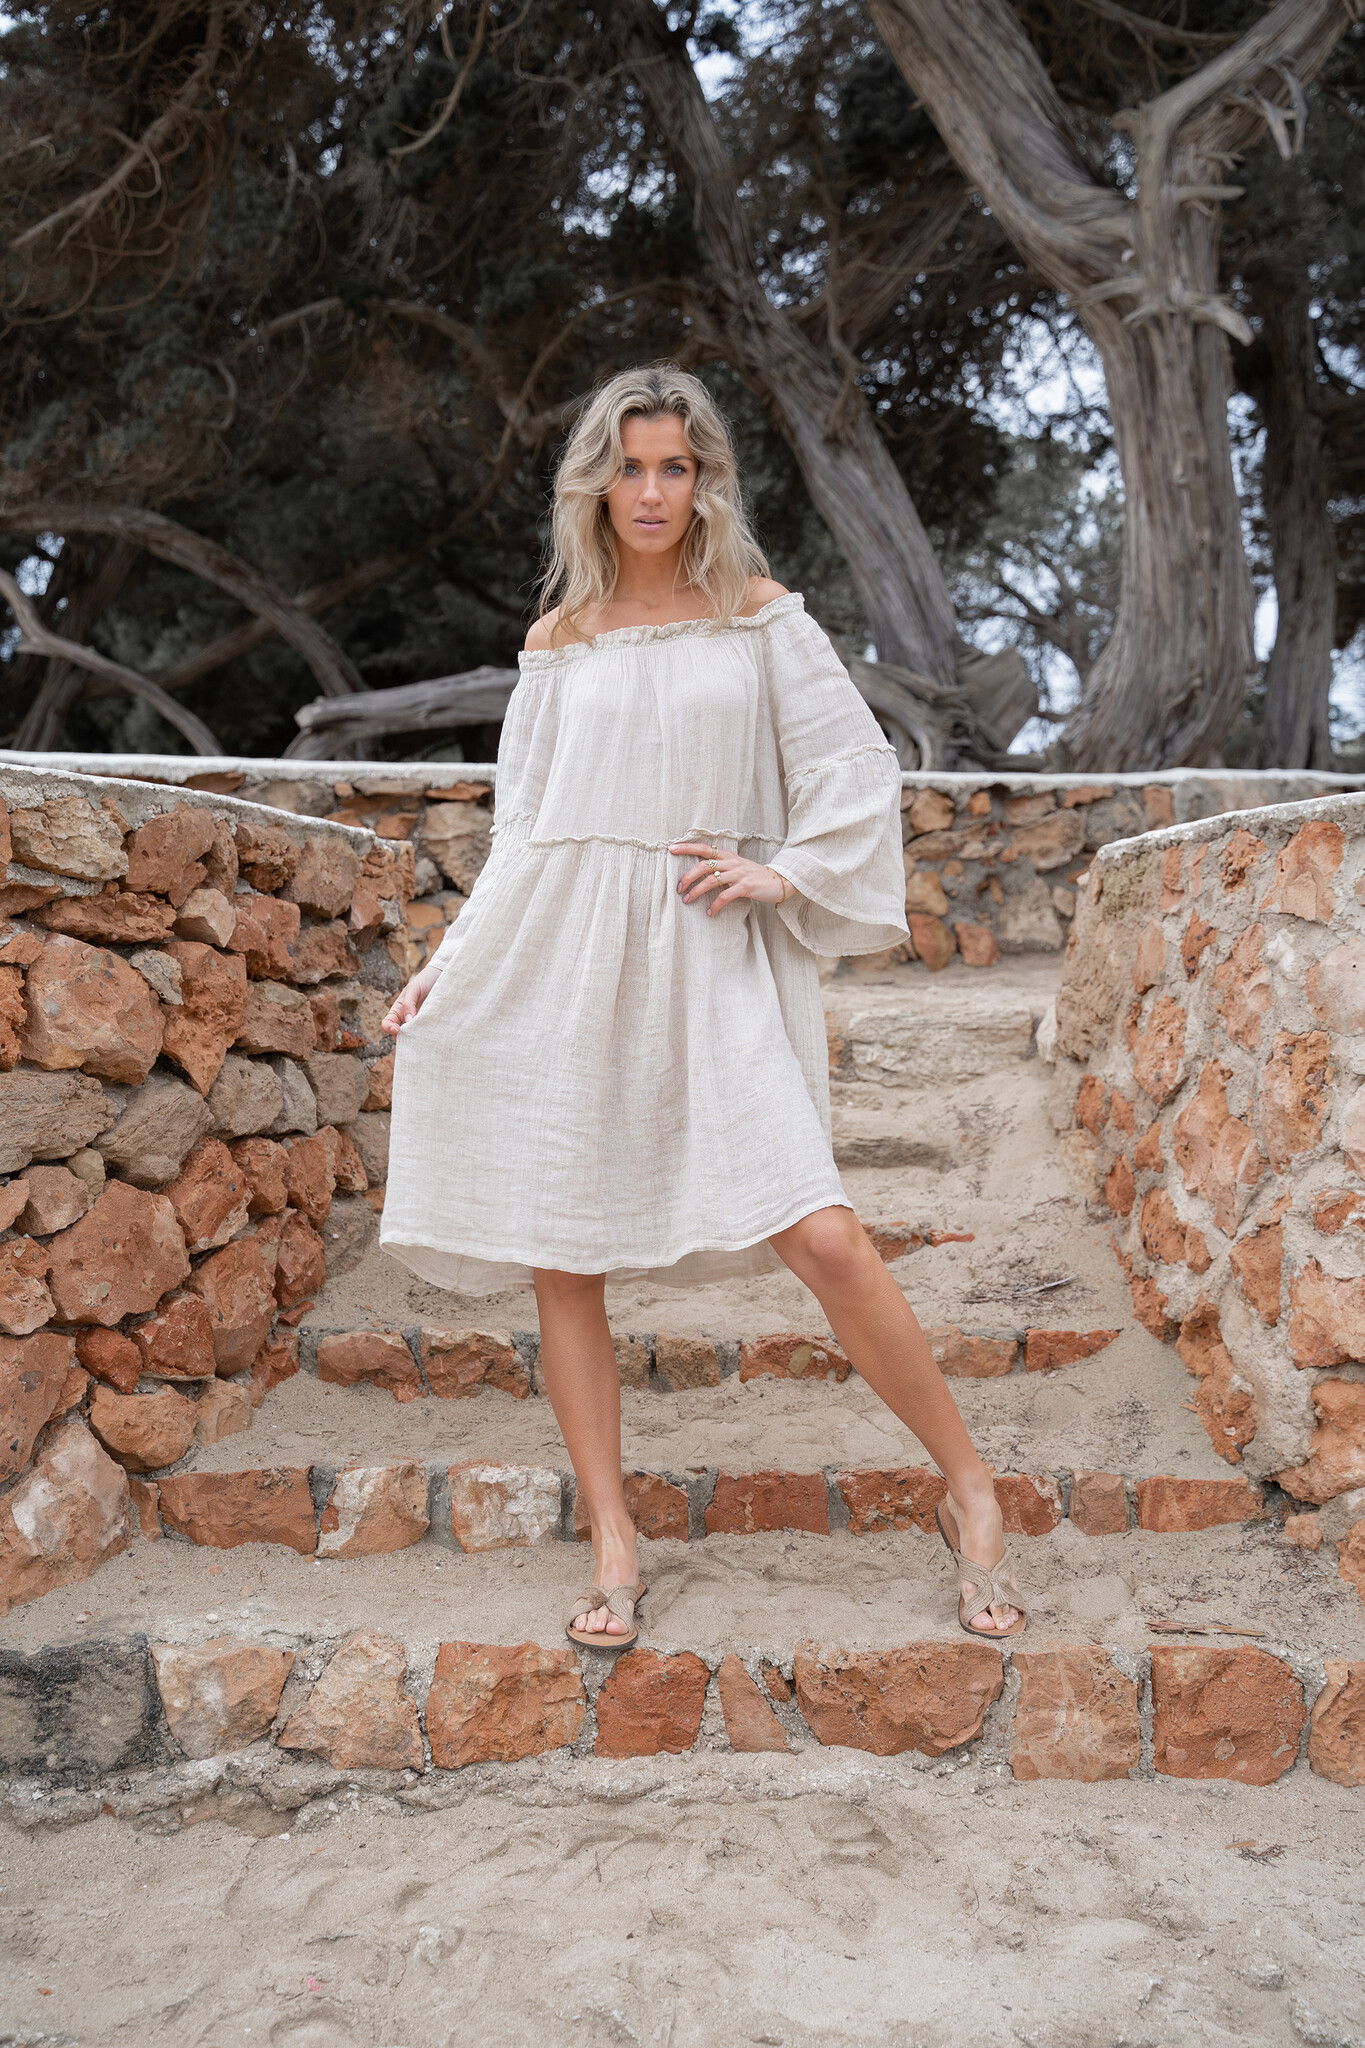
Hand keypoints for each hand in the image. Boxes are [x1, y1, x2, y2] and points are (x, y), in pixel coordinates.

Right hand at [381, 962, 440, 1035]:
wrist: (440, 977)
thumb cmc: (424, 981)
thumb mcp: (413, 989)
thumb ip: (408, 1004)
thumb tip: (408, 1021)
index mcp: (398, 1010)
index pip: (388, 1023)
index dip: (389, 1028)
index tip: (398, 1029)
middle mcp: (407, 1018)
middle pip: (399, 1034)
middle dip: (403, 1037)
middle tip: (412, 1035)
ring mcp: (419, 1021)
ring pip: (413, 1035)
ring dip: (416, 1037)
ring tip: (423, 1035)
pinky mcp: (430, 1023)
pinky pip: (426, 1032)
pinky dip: (427, 1034)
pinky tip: (431, 1033)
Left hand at [670, 842, 795, 915]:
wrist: (779, 881)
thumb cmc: (754, 875)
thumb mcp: (737, 866)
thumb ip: (721, 866)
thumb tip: (700, 871)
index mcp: (727, 856)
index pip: (703, 848)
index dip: (687, 847)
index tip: (671, 848)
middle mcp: (731, 863)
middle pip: (703, 866)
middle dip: (688, 877)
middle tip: (679, 888)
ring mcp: (738, 874)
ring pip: (711, 881)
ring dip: (696, 892)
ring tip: (687, 900)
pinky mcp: (745, 887)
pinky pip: (725, 896)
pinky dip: (715, 905)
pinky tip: (710, 912)